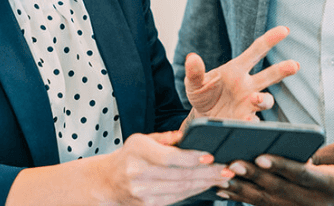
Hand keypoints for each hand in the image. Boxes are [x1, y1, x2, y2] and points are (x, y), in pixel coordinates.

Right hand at [104, 130, 230, 205]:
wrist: (106, 182)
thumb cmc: (129, 157)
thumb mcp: (142, 139)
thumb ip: (166, 138)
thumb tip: (188, 135)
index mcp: (138, 151)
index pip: (169, 158)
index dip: (192, 159)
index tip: (210, 157)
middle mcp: (139, 173)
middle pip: (180, 175)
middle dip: (207, 173)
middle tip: (227, 169)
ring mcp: (144, 192)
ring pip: (181, 189)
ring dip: (205, 184)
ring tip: (223, 178)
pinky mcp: (149, 205)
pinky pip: (177, 198)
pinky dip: (194, 192)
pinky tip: (206, 186)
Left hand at [185, 26, 298, 120]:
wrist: (200, 118)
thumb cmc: (202, 94)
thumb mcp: (194, 82)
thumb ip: (195, 71)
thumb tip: (192, 58)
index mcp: (237, 69)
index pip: (256, 51)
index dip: (270, 40)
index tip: (284, 30)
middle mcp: (247, 85)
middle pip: (269, 75)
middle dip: (283, 70)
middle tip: (294, 65)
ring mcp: (248, 104)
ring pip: (265, 100)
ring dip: (264, 99)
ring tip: (256, 99)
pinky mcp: (244, 120)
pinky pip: (253, 122)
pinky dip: (251, 122)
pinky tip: (247, 122)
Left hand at [217, 143, 333, 205]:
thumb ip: (315, 153)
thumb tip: (286, 151)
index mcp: (331, 185)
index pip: (302, 175)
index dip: (280, 166)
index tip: (260, 156)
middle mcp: (316, 204)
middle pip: (279, 190)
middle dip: (253, 176)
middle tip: (231, 163)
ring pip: (268, 202)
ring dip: (242, 190)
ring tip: (220, 177)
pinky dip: (243, 198)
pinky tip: (225, 190)